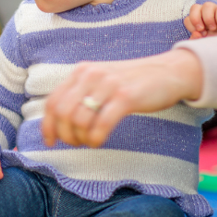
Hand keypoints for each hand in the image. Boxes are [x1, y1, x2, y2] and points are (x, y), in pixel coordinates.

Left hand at [42, 51, 204, 147]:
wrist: (169, 72)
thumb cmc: (133, 82)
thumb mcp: (101, 81)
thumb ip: (81, 94)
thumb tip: (59, 121)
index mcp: (81, 71)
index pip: (52, 102)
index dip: (47, 126)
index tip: (50, 142)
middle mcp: (91, 75)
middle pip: (62, 113)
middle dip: (64, 135)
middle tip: (74, 144)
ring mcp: (108, 85)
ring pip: (79, 120)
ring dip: (81, 138)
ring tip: (89, 142)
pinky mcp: (126, 96)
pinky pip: (101, 124)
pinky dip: (95, 138)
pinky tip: (98, 142)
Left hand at [184, 2, 216, 38]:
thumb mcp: (205, 43)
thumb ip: (197, 40)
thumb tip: (195, 33)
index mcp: (198, 21)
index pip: (188, 18)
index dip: (191, 26)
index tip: (200, 35)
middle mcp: (206, 14)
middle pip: (195, 7)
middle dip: (196, 19)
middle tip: (202, 29)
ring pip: (207, 5)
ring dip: (208, 18)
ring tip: (214, 29)